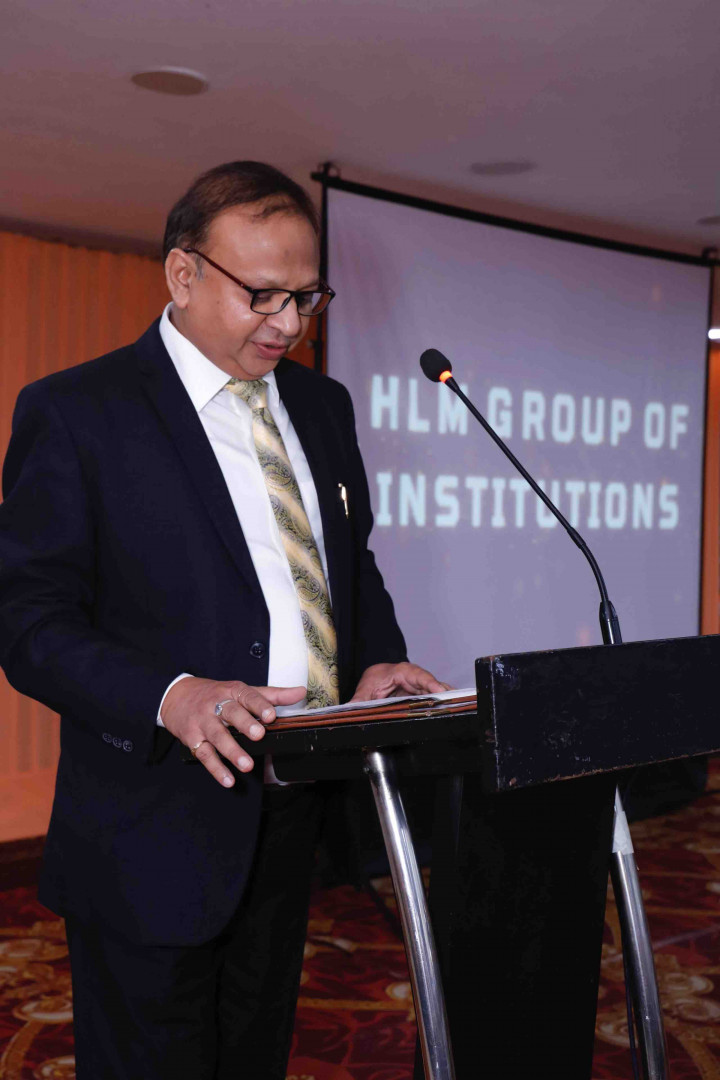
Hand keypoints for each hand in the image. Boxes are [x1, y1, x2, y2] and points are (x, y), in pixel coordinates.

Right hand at [161, 678, 305, 786]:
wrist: (176, 696)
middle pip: (230, 713)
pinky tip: (228, 780)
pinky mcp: (192, 739)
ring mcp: (203, 722)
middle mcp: (216, 705)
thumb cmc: (215, 695)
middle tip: (259, 735)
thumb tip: (300, 692)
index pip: (247, 696)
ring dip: (232, 751)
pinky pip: (204, 754)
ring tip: (247, 765)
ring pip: (217, 736)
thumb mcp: (242, 691)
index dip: (260, 705)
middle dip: (245, 724)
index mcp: (232, 691)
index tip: (271, 715)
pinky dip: (216, 769)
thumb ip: (272, 695)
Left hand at [350, 662, 450, 701]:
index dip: (430, 684)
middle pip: (432, 684)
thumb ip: (358, 702)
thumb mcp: (364, 692)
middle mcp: (414, 677)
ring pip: (436, 690)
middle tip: (455, 704)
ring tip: (458, 709)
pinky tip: (452, 710)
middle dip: (443, 693)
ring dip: (446, 699)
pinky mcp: (424, 693)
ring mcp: (421, 685)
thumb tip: (348, 711)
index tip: (440, 692)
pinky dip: (443, 703)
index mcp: (400, 672)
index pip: (418, 676)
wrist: (377, 676)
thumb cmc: (373, 680)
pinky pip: (435, 697)